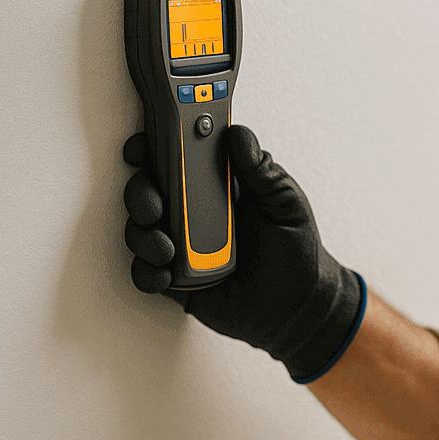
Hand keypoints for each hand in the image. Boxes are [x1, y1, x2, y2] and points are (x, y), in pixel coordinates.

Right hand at [122, 125, 366, 382]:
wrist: (298, 306)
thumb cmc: (296, 250)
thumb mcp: (286, 204)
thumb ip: (262, 171)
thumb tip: (238, 134)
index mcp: (218, 185)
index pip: (178, 156)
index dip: (155, 145)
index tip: (144, 144)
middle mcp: (193, 210)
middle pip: (148, 188)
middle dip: (141, 192)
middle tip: (154, 206)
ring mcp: (181, 245)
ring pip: (140, 229)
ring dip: (143, 235)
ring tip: (168, 249)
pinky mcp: (175, 279)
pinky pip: (144, 272)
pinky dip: (147, 271)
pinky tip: (166, 275)